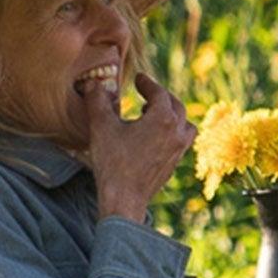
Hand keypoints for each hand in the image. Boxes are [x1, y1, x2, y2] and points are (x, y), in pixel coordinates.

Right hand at [88, 73, 196, 224]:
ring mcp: (179, 150)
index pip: (158, 92)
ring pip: (185, 124)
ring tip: (153, 114)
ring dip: (172, 114)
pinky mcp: (175, 164)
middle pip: (176, 105)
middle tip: (147, 93)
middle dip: (161, 96)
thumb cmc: (113, 162)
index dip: (147, 83)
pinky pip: (181, 141)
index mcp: (163, 119)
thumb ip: (98, 100)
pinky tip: (154, 136)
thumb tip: (93, 83)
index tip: (139, 78)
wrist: (124, 198)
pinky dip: (172, 131)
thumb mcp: (101, 126)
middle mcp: (177, 132)